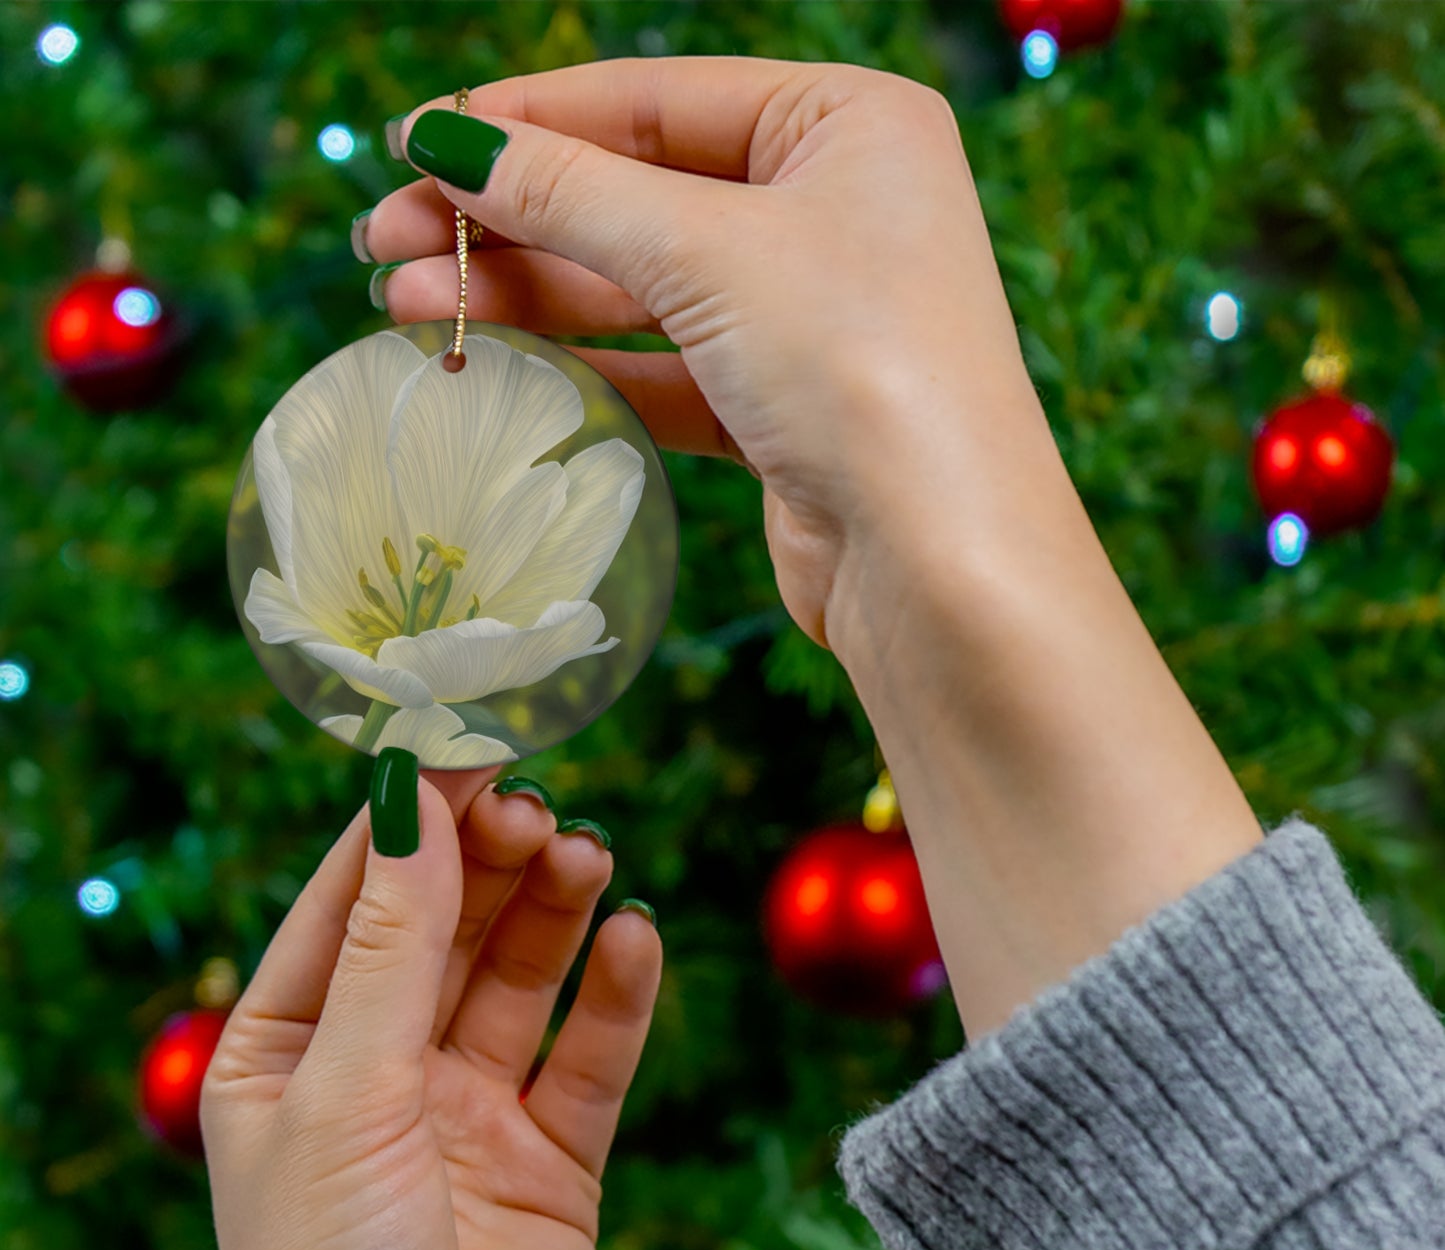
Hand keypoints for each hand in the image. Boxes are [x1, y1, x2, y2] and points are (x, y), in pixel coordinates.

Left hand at [201, 765, 661, 1249]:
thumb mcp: (346, 1095)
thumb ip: (391, 945)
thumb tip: (412, 798)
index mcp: (289, 1052)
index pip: (352, 901)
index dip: (410, 823)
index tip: (469, 747)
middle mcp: (380, 1072)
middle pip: (446, 927)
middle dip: (490, 863)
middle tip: (539, 811)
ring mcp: (469, 1113)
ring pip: (521, 978)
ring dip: (555, 912)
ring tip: (588, 858)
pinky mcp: (552, 1159)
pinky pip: (591, 1055)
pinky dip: (617, 995)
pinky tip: (635, 940)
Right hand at [362, 59, 1262, 1040]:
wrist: (939, 562)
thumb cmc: (860, 368)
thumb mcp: (707, 253)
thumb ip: (570, 194)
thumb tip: (445, 143)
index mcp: (847, 126)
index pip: (655, 99)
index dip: (527, 121)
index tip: (415, 145)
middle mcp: (833, 209)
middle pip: (636, 195)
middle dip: (509, 219)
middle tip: (384, 241)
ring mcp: (808, 314)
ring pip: (639, 287)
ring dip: (525, 294)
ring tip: (406, 304)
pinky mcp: (781, 406)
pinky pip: (661, 364)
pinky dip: (580, 362)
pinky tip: (490, 359)